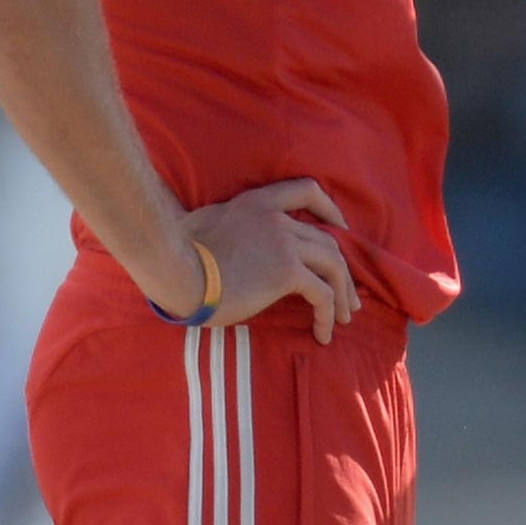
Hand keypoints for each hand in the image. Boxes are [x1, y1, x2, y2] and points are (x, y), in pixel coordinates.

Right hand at [180, 177, 361, 340]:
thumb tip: (219, 235)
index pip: (307, 191)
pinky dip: (328, 314)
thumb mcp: (205, 223)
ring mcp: (285, 243)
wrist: (177, 269)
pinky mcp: (286, 272)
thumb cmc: (179, 252)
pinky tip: (324, 333)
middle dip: (343, 270)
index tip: (341, 229)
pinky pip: (322, 294)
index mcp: (258, 203)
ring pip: (333, 266)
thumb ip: (224, 223)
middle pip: (328, 240)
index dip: (330, 209)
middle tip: (348, 296)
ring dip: (344, 294)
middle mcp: (278, 218)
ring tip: (345, 318)